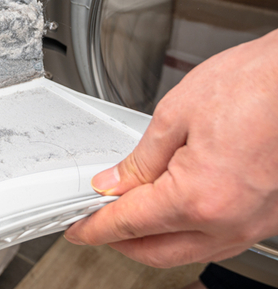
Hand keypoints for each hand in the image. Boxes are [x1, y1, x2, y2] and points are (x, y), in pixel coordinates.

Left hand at [65, 29, 277, 267]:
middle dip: (120, 241)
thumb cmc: (253, 85)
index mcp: (199, 198)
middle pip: (157, 251)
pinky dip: (185, 234)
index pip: (130, 224)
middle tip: (95, 221)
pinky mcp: (266, 217)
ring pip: (187, 252)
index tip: (79, 228)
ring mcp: (253, 224)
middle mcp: (230, 222)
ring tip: (127, 215)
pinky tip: (170, 213)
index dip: (96, 227)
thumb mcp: (175, 116)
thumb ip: (139, 160)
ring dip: (153, 240)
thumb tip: (114, 184)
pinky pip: (216, 241)